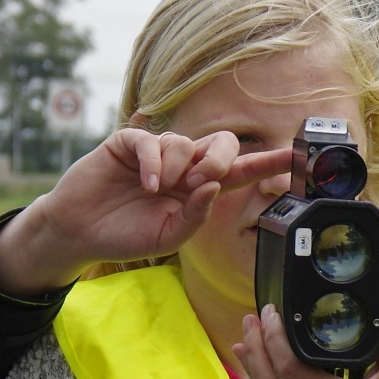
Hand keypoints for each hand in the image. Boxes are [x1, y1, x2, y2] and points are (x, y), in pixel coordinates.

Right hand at [0, 130, 292, 296]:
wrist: (80, 232)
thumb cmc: (127, 235)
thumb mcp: (169, 237)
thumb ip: (196, 216)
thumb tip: (215, 186)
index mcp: (199, 189)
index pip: (241, 171)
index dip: (268, 163)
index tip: (297, 157)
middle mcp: (183, 165)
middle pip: (222, 143)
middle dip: (219, 159)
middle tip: (199, 183)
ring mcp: (157, 152)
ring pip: (184, 142)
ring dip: (178, 168)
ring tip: (158, 192)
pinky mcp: (128, 143)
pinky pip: (151, 141)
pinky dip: (154, 163)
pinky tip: (147, 185)